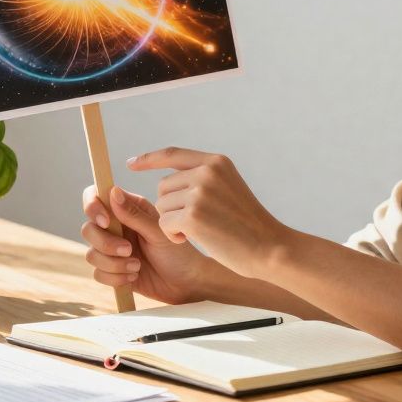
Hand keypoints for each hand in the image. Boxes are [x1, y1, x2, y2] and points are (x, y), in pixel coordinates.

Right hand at [80, 184, 218, 304]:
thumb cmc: (178, 253)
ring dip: (113, 263)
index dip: (93, 207)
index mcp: (128, 209)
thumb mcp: (159, 233)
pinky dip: (115, 277)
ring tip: (137, 267)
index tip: (106, 222)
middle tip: (129, 250)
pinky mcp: (112, 270)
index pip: (96, 197)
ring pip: (91, 254)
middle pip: (88, 229)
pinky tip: (133, 277)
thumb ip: (134, 215)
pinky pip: (98, 273)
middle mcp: (116, 227)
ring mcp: (112, 249)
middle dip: (105, 243)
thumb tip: (113, 192)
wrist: (185, 285)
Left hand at [129, 147, 290, 278]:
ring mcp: (200, 193)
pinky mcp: (193, 216)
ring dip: (172, 223)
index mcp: (216, 162)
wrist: (269, 248)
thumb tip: (167, 181)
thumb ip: (203, 179)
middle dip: (171, 207)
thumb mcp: (229, 189)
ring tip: (200, 231)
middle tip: (195, 223)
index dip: (149, 158)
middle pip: (163, 187)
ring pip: (161, 207)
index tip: (131, 163)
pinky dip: (173, 235)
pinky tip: (192, 240)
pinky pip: (163, 224)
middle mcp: (207, 172)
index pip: (172, 154)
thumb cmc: (248, 225)